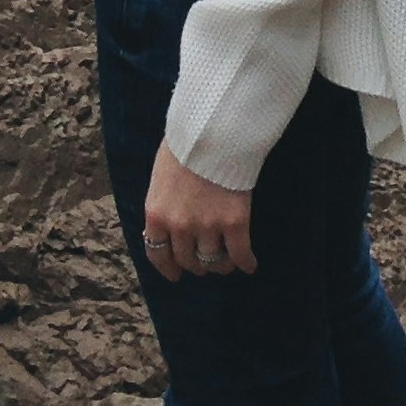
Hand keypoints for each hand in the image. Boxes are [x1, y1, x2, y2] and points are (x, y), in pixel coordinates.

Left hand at [141, 141, 257, 280]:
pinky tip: (250, 265)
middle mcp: (179, 226)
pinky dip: (245, 263)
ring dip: (221, 265)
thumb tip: (166, 221)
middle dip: (196, 265)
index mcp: (156, 214)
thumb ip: (163, 203)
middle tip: (204, 263)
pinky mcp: (234, 222)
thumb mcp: (160, 175)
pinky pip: (240, 253)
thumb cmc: (185, 144)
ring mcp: (207, 226)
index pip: (157, 254)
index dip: (168, 268)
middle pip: (188, 260)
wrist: (213, 129)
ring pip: (213, 261)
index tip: (176, 275)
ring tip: (227, 263)